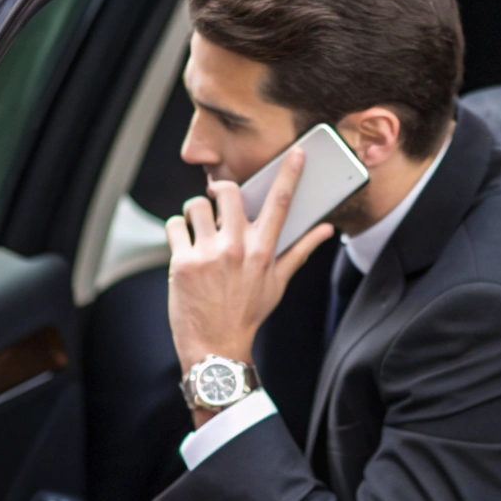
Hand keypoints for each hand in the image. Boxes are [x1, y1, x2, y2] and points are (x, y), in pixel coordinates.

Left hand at [166, 148, 333, 422]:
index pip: (282, 203)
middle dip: (220, 192)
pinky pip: (174, 225)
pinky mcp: (182, 263)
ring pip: (196, 205)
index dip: (290, 173)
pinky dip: (177, 231)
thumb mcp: (278, 283)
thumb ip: (300, 251)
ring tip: (199, 229)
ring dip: (196, 212)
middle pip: (229, 192)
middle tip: (218, 203)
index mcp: (264, 251)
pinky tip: (184, 245)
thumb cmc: (248, 313)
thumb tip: (326, 229)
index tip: (296, 152)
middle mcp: (237, 248)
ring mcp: (208, 255)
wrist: (216, 347)